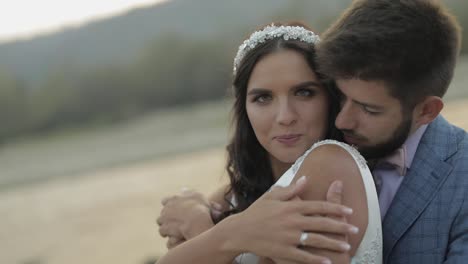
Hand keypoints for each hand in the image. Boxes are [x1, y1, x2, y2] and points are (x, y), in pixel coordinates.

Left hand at [157, 189, 220, 248]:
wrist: (197, 220)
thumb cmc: (202, 208)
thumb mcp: (198, 196)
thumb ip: (190, 192)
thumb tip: (184, 189)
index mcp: (174, 198)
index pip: (166, 200)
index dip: (170, 205)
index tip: (174, 210)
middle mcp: (167, 206)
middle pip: (163, 211)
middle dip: (168, 216)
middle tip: (176, 222)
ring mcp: (164, 217)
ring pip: (160, 221)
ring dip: (166, 225)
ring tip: (172, 231)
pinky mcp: (164, 227)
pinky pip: (162, 231)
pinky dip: (167, 233)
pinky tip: (173, 236)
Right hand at [221, 176, 355, 263]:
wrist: (240, 231)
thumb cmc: (256, 212)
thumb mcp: (272, 197)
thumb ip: (291, 189)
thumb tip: (306, 179)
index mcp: (291, 206)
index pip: (319, 206)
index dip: (336, 208)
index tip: (349, 211)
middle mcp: (292, 221)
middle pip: (322, 223)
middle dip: (341, 226)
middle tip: (355, 229)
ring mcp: (288, 237)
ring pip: (317, 240)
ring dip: (333, 244)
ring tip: (346, 246)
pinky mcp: (283, 251)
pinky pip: (304, 257)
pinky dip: (316, 260)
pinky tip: (327, 261)